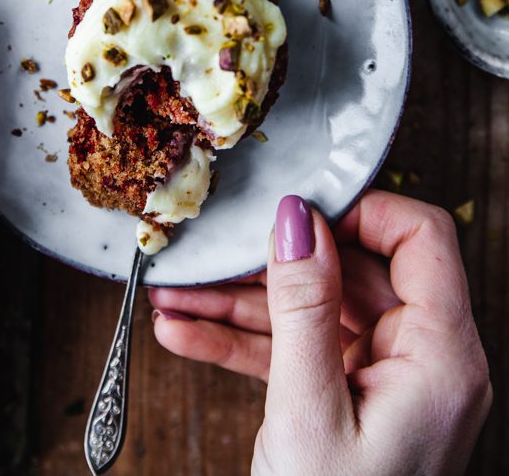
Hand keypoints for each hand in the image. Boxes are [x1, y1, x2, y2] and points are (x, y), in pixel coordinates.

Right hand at [149, 191, 491, 475]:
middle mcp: (424, 360)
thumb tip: (297, 219)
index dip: (360, 212)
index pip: (421, 239)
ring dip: (242, 304)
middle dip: (274, 264)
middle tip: (215, 253)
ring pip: (316, 311)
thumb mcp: (308, 409)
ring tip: (178, 294)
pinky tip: (189, 333)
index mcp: (441, 357)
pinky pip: (299, 350)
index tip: (299, 211)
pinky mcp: (352, 397)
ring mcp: (386, 379)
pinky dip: (246, 342)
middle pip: (354, 272)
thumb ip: (303, 304)